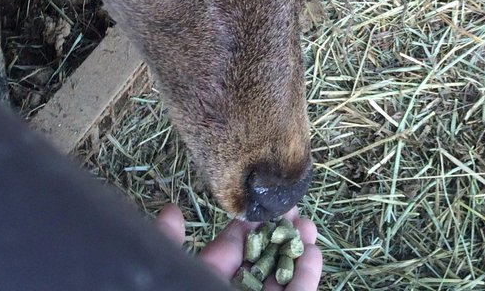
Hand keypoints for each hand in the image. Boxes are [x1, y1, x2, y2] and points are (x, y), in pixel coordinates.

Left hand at [156, 204, 321, 290]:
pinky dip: (305, 279)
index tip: (265, 202)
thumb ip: (170, 248)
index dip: (250, 224)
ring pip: (282, 280)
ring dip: (298, 253)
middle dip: (281, 233)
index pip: (231, 250)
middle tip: (296, 208)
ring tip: (309, 227)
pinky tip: (313, 256)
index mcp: (207, 282)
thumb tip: (171, 210)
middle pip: (262, 261)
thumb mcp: (173, 278)